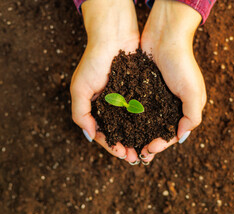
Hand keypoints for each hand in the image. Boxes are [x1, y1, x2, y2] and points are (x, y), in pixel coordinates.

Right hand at [71, 0, 140, 162]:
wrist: (114, 36)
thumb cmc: (94, 61)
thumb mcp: (80, 88)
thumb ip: (81, 112)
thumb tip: (89, 136)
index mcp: (96, 108)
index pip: (103, 134)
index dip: (112, 146)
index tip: (123, 154)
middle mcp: (111, 106)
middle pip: (119, 133)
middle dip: (127, 147)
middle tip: (137, 158)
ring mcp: (125, 100)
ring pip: (132, 126)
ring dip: (138, 139)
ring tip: (146, 149)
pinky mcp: (139, 91)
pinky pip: (143, 112)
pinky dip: (146, 124)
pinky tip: (153, 132)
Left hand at [139, 0, 206, 162]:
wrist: (165, 37)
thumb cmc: (182, 64)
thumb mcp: (193, 92)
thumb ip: (192, 116)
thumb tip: (181, 137)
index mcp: (183, 109)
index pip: (171, 134)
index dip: (160, 145)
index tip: (148, 150)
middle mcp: (169, 105)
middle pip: (156, 131)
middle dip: (147, 144)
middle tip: (136, 156)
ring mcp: (155, 97)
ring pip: (144, 122)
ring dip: (136, 135)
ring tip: (126, 145)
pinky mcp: (142, 88)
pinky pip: (135, 108)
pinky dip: (129, 118)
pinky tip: (119, 126)